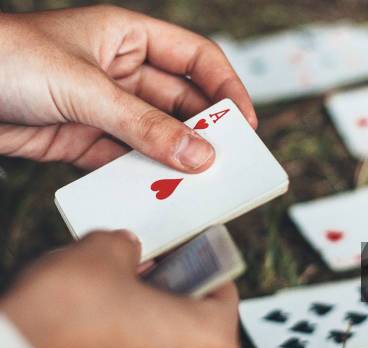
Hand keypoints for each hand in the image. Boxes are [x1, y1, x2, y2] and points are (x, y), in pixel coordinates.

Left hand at [0, 5, 255, 170]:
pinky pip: (126, 160)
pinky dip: (142, 176)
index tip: (245, 121)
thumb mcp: (85, 88)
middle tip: (229, 161)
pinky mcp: (85, 140)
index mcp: (127, 37)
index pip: (195, 59)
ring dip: (175, 158)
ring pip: (156, 135)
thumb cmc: (5, 58)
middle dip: (205, 130)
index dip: (225, 87)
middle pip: (180, 102)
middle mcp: (121, 72)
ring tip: (199, 184)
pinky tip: (158, 190)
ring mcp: (105, 108)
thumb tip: (198, 154)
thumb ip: (143, 124)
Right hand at [0, 230, 239, 347]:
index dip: (199, 263)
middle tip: (147, 271)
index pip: (223, 290)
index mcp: (211, 343)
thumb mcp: (102, 255)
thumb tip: (127, 248)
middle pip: (196, 323)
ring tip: (118, 297)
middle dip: (171, 293)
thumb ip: (128, 246)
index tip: (183, 252)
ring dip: (149, 322)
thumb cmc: (64, 319)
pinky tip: (103, 327)